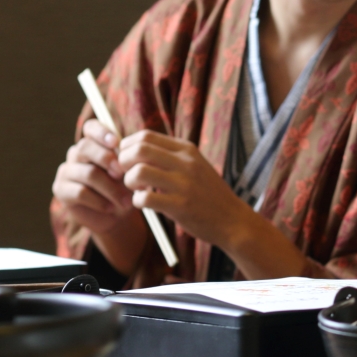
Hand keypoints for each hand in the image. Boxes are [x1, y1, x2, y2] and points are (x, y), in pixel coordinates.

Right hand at [52, 119, 145, 273]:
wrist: (117, 217)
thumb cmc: (125, 189)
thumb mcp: (131, 173)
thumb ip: (127, 161)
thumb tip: (127, 156)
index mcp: (93, 143)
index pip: (91, 127)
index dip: (102, 132)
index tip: (116, 142)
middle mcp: (76, 154)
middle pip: (86, 148)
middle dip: (107, 160)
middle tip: (123, 174)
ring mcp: (66, 171)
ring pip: (88, 173)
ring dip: (110, 188)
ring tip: (126, 201)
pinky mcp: (61, 190)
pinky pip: (80, 192)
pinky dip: (99, 201)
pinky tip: (110, 207)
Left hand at [117, 130, 247, 248]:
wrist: (233, 220)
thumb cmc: (208, 194)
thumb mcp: (195, 165)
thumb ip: (170, 156)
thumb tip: (135, 148)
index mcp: (187, 150)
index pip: (145, 136)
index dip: (128, 147)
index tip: (128, 160)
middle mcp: (186, 162)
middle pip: (139, 150)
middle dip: (123, 162)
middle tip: (127, 175)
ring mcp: (184, 184)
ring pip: (139, 172)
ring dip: (129, 182)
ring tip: (138, 189)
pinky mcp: (181, 206)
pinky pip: (145, 198)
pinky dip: (137, 201)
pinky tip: (145, 203)